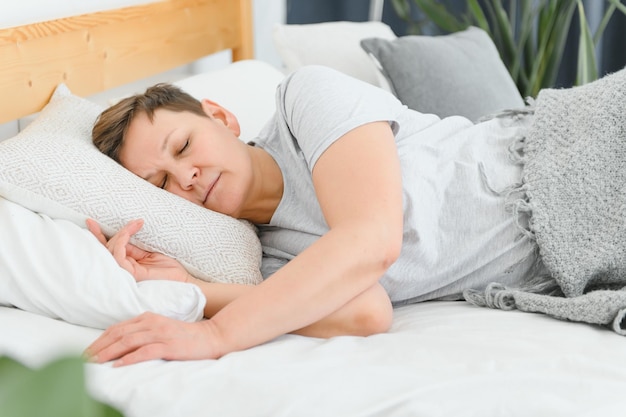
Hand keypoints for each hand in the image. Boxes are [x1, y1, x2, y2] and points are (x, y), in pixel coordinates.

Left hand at [85, 312, 222, 365]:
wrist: (211, 336)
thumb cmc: (185, 336)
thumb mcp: (160, 329)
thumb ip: (143, 333)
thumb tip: (120, 346)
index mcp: (147, 317)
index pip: (117, 328)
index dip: (99, 340)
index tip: (86, 351)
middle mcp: (151, 323)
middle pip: (118, 334)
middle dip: (98, 347)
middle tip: (82, 359)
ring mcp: (160, 333)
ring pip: (127, 341)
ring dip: (108, 353)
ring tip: (93, 362)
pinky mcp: (169, 345)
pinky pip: (145, 351)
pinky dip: (129, 358)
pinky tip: (118, 365)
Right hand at [86, 218, 188, 282]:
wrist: (184, 279)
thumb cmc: (170, 268)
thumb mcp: (150, 252)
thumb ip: (134, 246)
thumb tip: (122, 233)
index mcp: (127, 264)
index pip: (108, 249)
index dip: (98, 236)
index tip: (91, 221)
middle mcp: (123, 269)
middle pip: (107, 248)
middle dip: (118, 231)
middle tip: (136, 222)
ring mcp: (126, 273)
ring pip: (111, 250)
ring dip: (122, 234)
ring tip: (136, 225)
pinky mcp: (131, 274)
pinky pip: (118, 256)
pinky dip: (121, 242)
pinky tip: (128, 233)